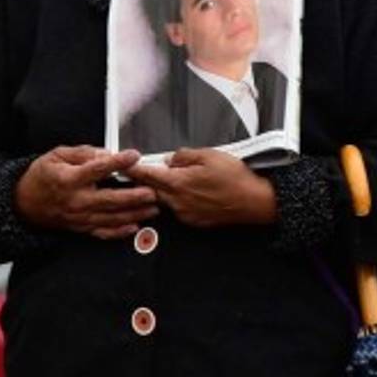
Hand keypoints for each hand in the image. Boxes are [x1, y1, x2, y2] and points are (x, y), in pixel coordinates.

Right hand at [14, 145, 157, 238]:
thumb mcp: (58, 155)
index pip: (97, 169)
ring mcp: (79, 217)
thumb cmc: (43, 176)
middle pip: (109, 200)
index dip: (117, 162)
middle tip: (152, 192)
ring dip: (134, 214)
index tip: (133, 156)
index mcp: (69, 179)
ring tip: (153, 208)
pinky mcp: (81, 228)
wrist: (24, 203)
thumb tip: (107, 153)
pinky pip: (103, 233)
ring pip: (111, 218)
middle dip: (134, 197)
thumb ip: (83, 153)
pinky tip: (135, 226)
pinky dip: (120, 232)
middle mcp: (76, 200)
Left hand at [125, 148, 276, 227]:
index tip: (121, 165)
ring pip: (165, 200)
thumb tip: (170, 159)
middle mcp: (177, 201)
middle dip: (145, 181)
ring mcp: (185, 214)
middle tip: (139, 172)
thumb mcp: (209, 155)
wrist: (254, 202)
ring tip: (173, 180)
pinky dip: (177, 200)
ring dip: (163, 191)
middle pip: (151, 190)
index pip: (147, 175)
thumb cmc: (235, 178)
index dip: (132, 169)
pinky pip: (178, 209)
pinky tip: (190, 192)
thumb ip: (184, 156)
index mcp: (178, 183)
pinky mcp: (194, 222)